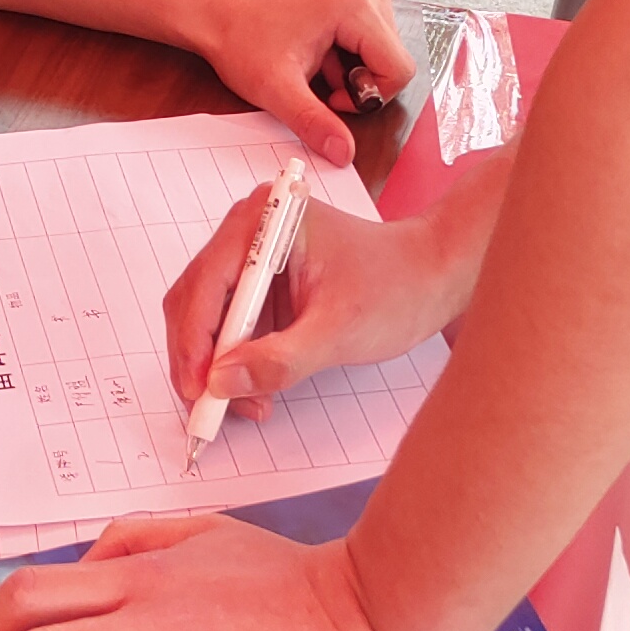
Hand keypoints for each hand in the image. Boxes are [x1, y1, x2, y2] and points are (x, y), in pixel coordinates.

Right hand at [165, 188, 463, 412]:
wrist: (434, 276)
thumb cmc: (397, 286)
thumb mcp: (338, 331)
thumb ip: (278, 360)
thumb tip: (222, 382)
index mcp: (266, 221)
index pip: (207, 284)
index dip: (195, 343)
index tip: (198, 391)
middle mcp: (250, 231)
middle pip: (196, 301)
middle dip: (201, 360)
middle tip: (211, 409)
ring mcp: (254, 257)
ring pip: (208, 319)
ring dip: (217, 367)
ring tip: (245, 405)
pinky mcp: (264, 284)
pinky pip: (232, 326)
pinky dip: (236, 361)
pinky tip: (254, 390)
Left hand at [180, 0, 411, 162]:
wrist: (218, 8)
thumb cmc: (240, 36)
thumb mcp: (276, 88)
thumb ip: (314, 123)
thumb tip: (343, 152)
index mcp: (353, 0)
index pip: (398, 68)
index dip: (366, 95)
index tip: (329, 94)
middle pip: (393, 57)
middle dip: (358, 81)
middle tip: (317, 77)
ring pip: (385, 47)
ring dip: (354, 66)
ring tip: (316, 61)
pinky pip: (373, 32)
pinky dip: (349, 51)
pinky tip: (319, 49)